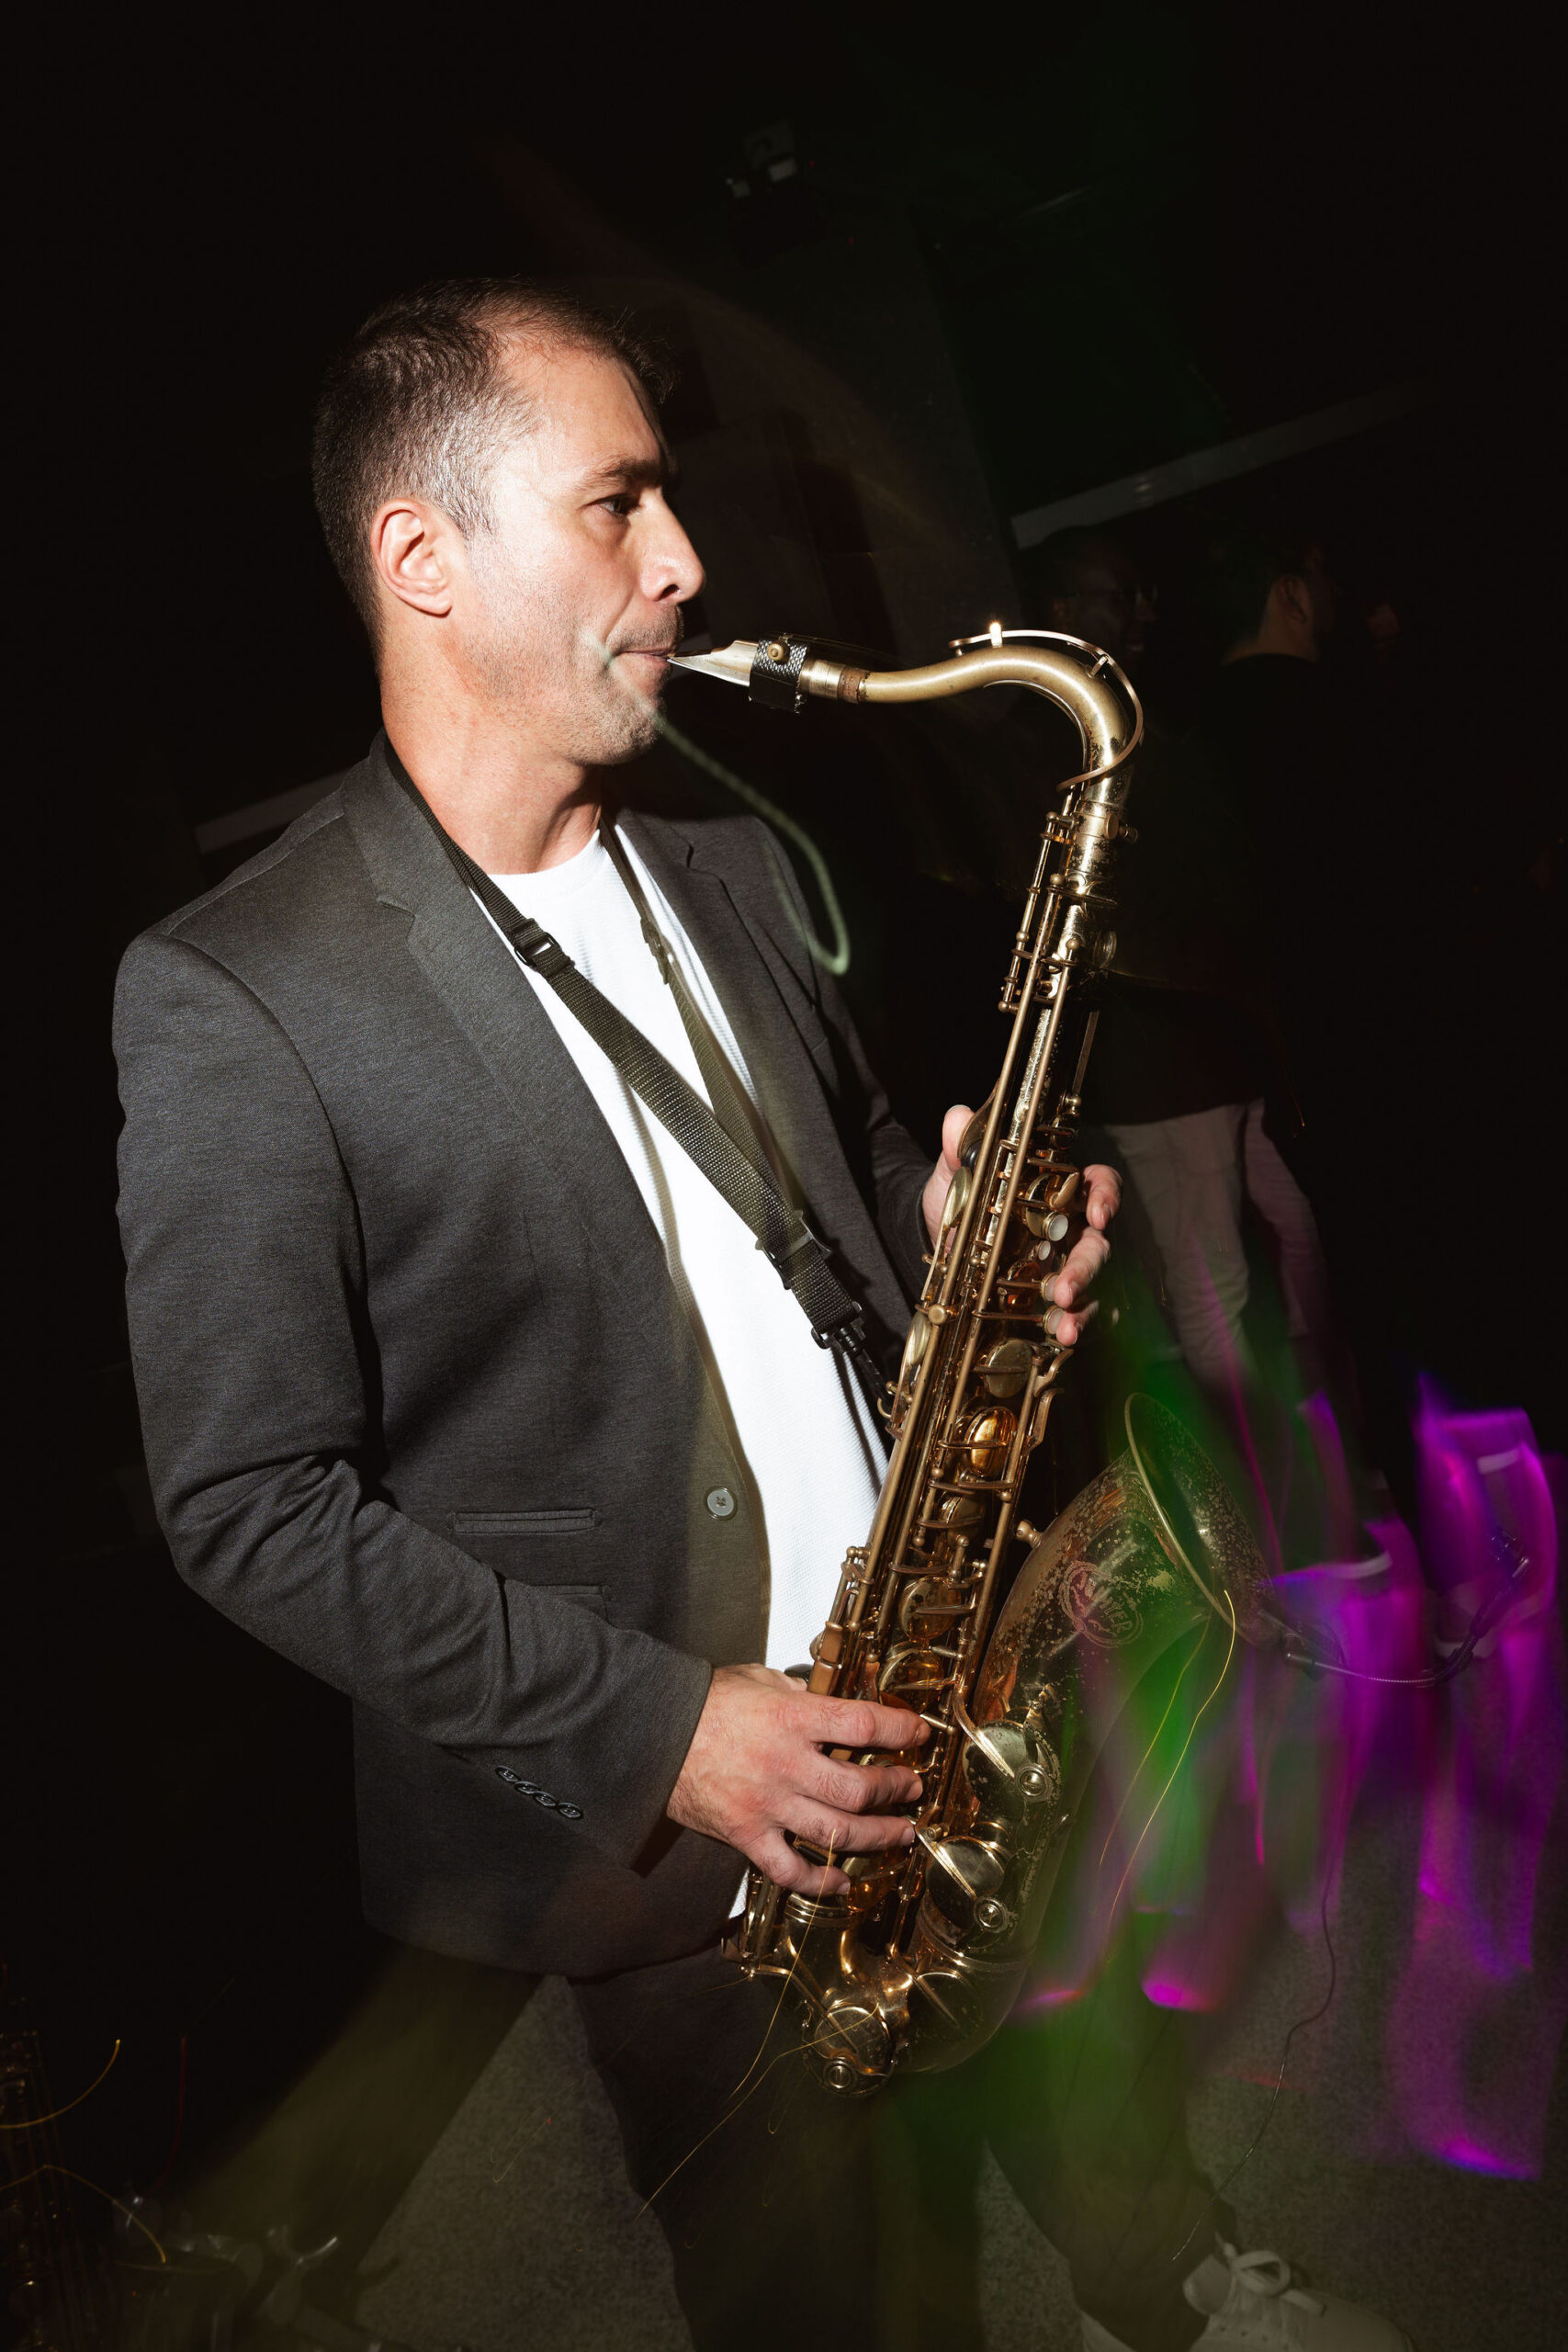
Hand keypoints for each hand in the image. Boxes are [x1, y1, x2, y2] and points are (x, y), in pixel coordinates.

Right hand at [667, 1662, 927, 1896]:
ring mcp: (766, 1805)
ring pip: (836, 1832)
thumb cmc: (704, 1705)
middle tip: (911, 1787)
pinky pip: (790, 1870)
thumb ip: (801, 1692)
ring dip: (877, 1836)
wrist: (651, 1735)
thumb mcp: (759, 1680)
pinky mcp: (746, 1835)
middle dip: (896, 1790)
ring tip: (899, 1834)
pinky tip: (842, 1881)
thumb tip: (839, 1696)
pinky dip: (820, 1881)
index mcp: (790, 1719)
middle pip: (858, 1788)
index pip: (862, 1723)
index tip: (917, 1733)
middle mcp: (784, 1764)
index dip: (899, 1729)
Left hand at [921, 1103, 1120, 1346]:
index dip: (1106, 1195)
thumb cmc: (959, 1197)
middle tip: (1063, 1288)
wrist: (934, 1238)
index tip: (1099, 1213)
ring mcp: (1061, 1262)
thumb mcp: (957, 1173)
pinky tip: (1062, 1336)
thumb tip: (957, 1117)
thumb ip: (961, 1148)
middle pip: (1096, 1242)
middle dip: (1086, 1267)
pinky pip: (1072, 1310)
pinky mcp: (1048, 1295)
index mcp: (1057, 1190)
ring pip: (1090, 1281)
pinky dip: (1070, 1324)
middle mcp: (1068, 1226)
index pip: (1098, 1184)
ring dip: (1082, 1303)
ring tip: (1065, 1325)